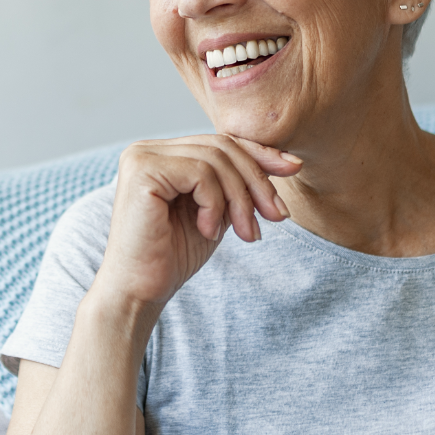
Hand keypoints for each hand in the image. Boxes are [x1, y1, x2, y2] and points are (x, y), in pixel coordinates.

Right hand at [93, 134, 302, 310]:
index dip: (259, 153)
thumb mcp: (218, 212)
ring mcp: (142, 156)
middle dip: (257, 181)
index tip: (294, 168)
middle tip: (277, 216)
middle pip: (222, 146)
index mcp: (164, 154)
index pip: (220, 141)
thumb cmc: (174, 257)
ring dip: (240, 200)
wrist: (140, 293)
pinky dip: (215, 204)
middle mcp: (148, 149)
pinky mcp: (142, 170)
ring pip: (216, 159)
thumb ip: (237, 184)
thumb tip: (286, 160)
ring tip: (245, 233)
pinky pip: (200, 173)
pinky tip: (209, 230)